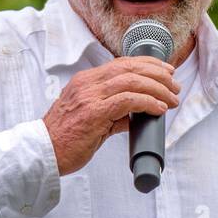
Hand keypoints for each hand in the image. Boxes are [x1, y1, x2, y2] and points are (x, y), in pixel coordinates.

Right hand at [42, 57, 180, 174]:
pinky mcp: (94, 113)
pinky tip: (159, 108)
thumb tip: (136, 115)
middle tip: (175, 85)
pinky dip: (147, 102)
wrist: (43, 153)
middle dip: (158, 74)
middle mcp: (87, 84)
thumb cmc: (65, 139)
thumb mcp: (91, 119)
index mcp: (86, 81)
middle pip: (130, 67)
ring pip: (132, 81)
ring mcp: (90, 97)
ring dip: (157, 88)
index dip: (147, 64)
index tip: (165, 70)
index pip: (121, 63)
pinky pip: (127, 100)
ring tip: (172, 98)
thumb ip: (113, 113)